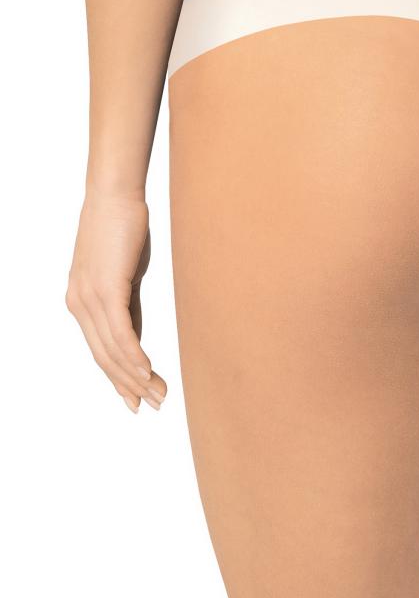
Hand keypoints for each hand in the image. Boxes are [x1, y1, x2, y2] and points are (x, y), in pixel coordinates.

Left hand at [66, 192, 166, 412]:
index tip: (135, 399)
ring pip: (112, 350)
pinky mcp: (105, 289)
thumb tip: (135, 337)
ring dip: (137, 376)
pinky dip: (134, 356)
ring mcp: (89, 298)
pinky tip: (148, 371)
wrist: (113, 194)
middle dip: (129, 385)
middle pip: (104, 357)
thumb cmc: (122, 226)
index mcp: (81, 301)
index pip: (100, 350)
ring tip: (159, 393)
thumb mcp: (125, 273)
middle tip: (154, 403)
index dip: (118, 378)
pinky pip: (120, 333)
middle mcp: (79, 304)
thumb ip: (127, 305)